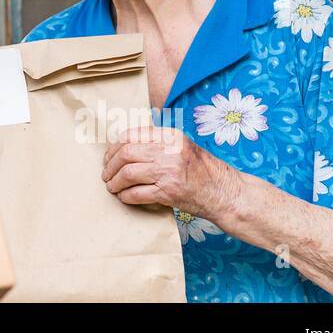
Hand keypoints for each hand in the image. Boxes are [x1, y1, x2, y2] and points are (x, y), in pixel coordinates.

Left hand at [101, 125, 241, 218]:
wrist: (226, 192)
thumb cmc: (203, 170)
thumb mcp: (182, 146)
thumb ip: (158, 142)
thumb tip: (125, 144)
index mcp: (170, 136)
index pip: (131, 134)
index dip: (114, 146)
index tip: (109, 156)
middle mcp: (169, 150)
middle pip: (126, 153)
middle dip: (110, 165)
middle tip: (106, 174)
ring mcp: (169, 171)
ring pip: (128, 173)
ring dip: (115, 182)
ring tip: (112, 187)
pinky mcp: (169, 192)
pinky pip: (137, 193)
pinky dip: (126, 196)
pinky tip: (123, 197)